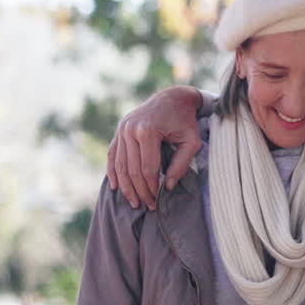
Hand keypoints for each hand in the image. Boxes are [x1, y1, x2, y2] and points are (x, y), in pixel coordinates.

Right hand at [106, 85, 203, 209]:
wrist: (172, 98)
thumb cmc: (185, 121)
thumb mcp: (191, 141)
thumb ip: (181, 164)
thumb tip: (167, 187)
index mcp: (147, 131)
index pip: (147, 168)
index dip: (152, 187)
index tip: (157, 201)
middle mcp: (130, 129)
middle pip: (132, 169)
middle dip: (140, 191)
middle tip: (148, 206)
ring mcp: (122, 129)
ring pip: (120, 165)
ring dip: (126, 186)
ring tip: (134, 202)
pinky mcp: (119, 130)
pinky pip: (112, 155)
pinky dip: (113, 172)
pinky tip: (115, 187)